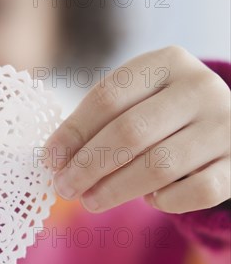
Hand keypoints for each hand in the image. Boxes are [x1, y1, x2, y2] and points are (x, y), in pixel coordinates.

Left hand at [44, 46, 229, 213]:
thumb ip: (99, 121)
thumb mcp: (135, 99)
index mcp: (166, 62)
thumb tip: (56, 159)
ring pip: (160, 166)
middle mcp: (200, 88)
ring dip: (115, 189)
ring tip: (90, 200)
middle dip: (88, 166)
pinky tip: (150, 199)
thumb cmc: (162, 112)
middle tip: (64, 187)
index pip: (108, 97)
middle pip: (130, 133)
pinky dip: (166, 201)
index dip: (73, 132)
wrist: (226, 122)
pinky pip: (196, 191)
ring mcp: (226, 125)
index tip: (50, 160)